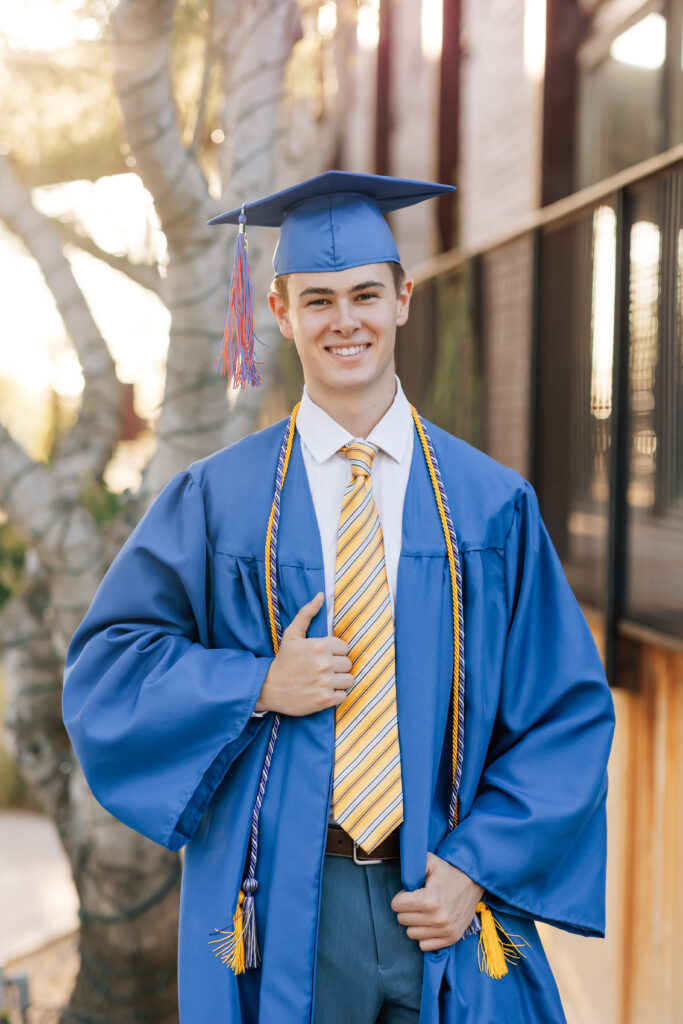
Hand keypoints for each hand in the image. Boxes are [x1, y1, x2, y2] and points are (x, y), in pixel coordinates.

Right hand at [255, 592, 353, 715]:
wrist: (268, 688)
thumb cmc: (283, 660)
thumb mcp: (292, 634)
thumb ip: (307, 613)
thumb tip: (321, 595)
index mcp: (319, 646)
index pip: (345, 647)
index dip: (335, 652)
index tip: (325, 656)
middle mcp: (324, 664)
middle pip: (348, 664)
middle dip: (338, 666)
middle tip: (324, 670)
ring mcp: (325, 683)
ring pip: (349, 680)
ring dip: (339, 681)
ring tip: (326, 681)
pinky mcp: (325, 700)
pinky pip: (343, 696)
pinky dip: (336, 695)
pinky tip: (324, 691)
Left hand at [391, 852, 483, 951]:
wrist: (473, 883)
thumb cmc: (448, 873)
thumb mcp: (431, 861)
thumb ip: (414, 861)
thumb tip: (403, 870)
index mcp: (429, 900)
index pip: (397, 905)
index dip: (400, 897)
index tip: (409, 893)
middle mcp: (437, 918)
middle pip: (402, 919)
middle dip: (406, 909)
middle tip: (416, 901)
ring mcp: (445, 930)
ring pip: (411, 933)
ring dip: (414, 923)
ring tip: (423, 912)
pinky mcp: (451, 938)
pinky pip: (424, 945)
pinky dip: (424, 935)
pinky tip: (429, 923)